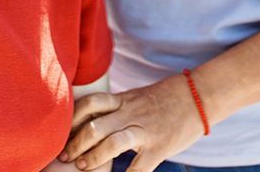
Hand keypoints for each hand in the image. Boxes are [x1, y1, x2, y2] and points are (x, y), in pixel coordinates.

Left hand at [60, 75, 204, 171]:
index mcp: (123, 100)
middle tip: (64, 155)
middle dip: (75, 142)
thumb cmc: (167, 97)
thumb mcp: (138, 95)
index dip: (72, 117)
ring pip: (111, 143)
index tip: (61, 130)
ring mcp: (144, 131)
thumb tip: (96, 117)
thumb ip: (118, 106)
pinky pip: (138, 169)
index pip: (90, 103)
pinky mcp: (159, 148)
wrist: (198, 95)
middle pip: (94, 125)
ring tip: (82, 166)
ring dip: (93, 157)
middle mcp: (130, 113)